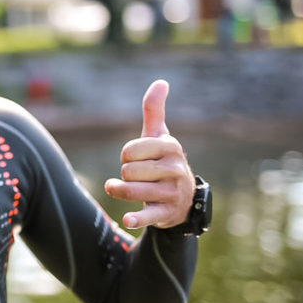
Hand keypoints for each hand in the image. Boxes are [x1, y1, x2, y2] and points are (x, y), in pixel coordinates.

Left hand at [103, 80, 193, 229]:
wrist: (182, 198)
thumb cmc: (163, 161)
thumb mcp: (159, 136)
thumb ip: (154, 110)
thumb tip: (161, 82)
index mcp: (170, 147)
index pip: (129, 150)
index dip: (126, 156)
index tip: (137, 159)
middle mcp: (175, 169)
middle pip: (128, 171)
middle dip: (125, 174)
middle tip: (139, 177)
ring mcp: (172, 193)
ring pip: (130, 190)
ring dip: (120, 191)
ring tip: (125, 190)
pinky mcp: (166, 213)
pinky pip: (148, 215)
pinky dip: (137, 219)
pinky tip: (127, 220)